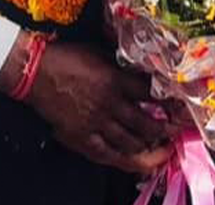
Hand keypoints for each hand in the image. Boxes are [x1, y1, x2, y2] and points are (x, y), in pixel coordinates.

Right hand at [25, 42, 175, 174]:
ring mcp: (95, 123)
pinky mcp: (81, 137)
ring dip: (149, 145)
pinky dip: (126, 159)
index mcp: (114, 79)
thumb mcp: (99, 53)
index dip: (167, 101)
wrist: (36, 72)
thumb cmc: (66, 57)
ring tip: (160, 144)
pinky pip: (108, 154)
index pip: (149, 94)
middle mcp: (109, 104)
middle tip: (174, 130)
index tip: (178, 105)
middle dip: (164, 129)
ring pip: (131, 142)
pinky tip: (137, 160)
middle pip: (145, 123)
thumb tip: (140, 70)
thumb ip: (120, 66)